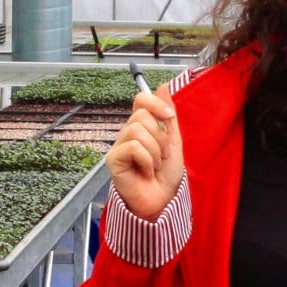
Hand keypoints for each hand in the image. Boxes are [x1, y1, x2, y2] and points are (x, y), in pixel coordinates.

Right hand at [108, 89, 184, 219]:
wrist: (162, 200)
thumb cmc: (166, 175)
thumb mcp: (173, 141)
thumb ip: (167, 116)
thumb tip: (163, 86)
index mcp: (141, 126)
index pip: (140, 100)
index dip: (155, 103)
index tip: (168, 117)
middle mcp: (127, 133)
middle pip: (141, 116)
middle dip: (160, 137)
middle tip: (163, 155)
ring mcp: (119, 146)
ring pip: (137, 130)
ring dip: (155, 150)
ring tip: (155, 165)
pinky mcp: (113, 159)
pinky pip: (133, 147)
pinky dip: (147, 160)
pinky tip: (147, 172)